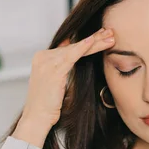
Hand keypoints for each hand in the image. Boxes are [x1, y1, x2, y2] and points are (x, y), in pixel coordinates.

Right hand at [12, 28, 114, 146]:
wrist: (37, 117)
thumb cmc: (48, 104)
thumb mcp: (56, 82)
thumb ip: (64, 68)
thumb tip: (77, 58)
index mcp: (42, 58)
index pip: (69, 46)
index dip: (86, 41)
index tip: (102, 35)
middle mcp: (43, 57)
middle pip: (73, 45)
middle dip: (94, 39)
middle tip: (110, 32)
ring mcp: (47, 62)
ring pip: (76, 49)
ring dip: (95, 42)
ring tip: (111, 37)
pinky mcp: (53, 70)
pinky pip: (72, 55)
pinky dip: (83, 47)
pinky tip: (93, 41)